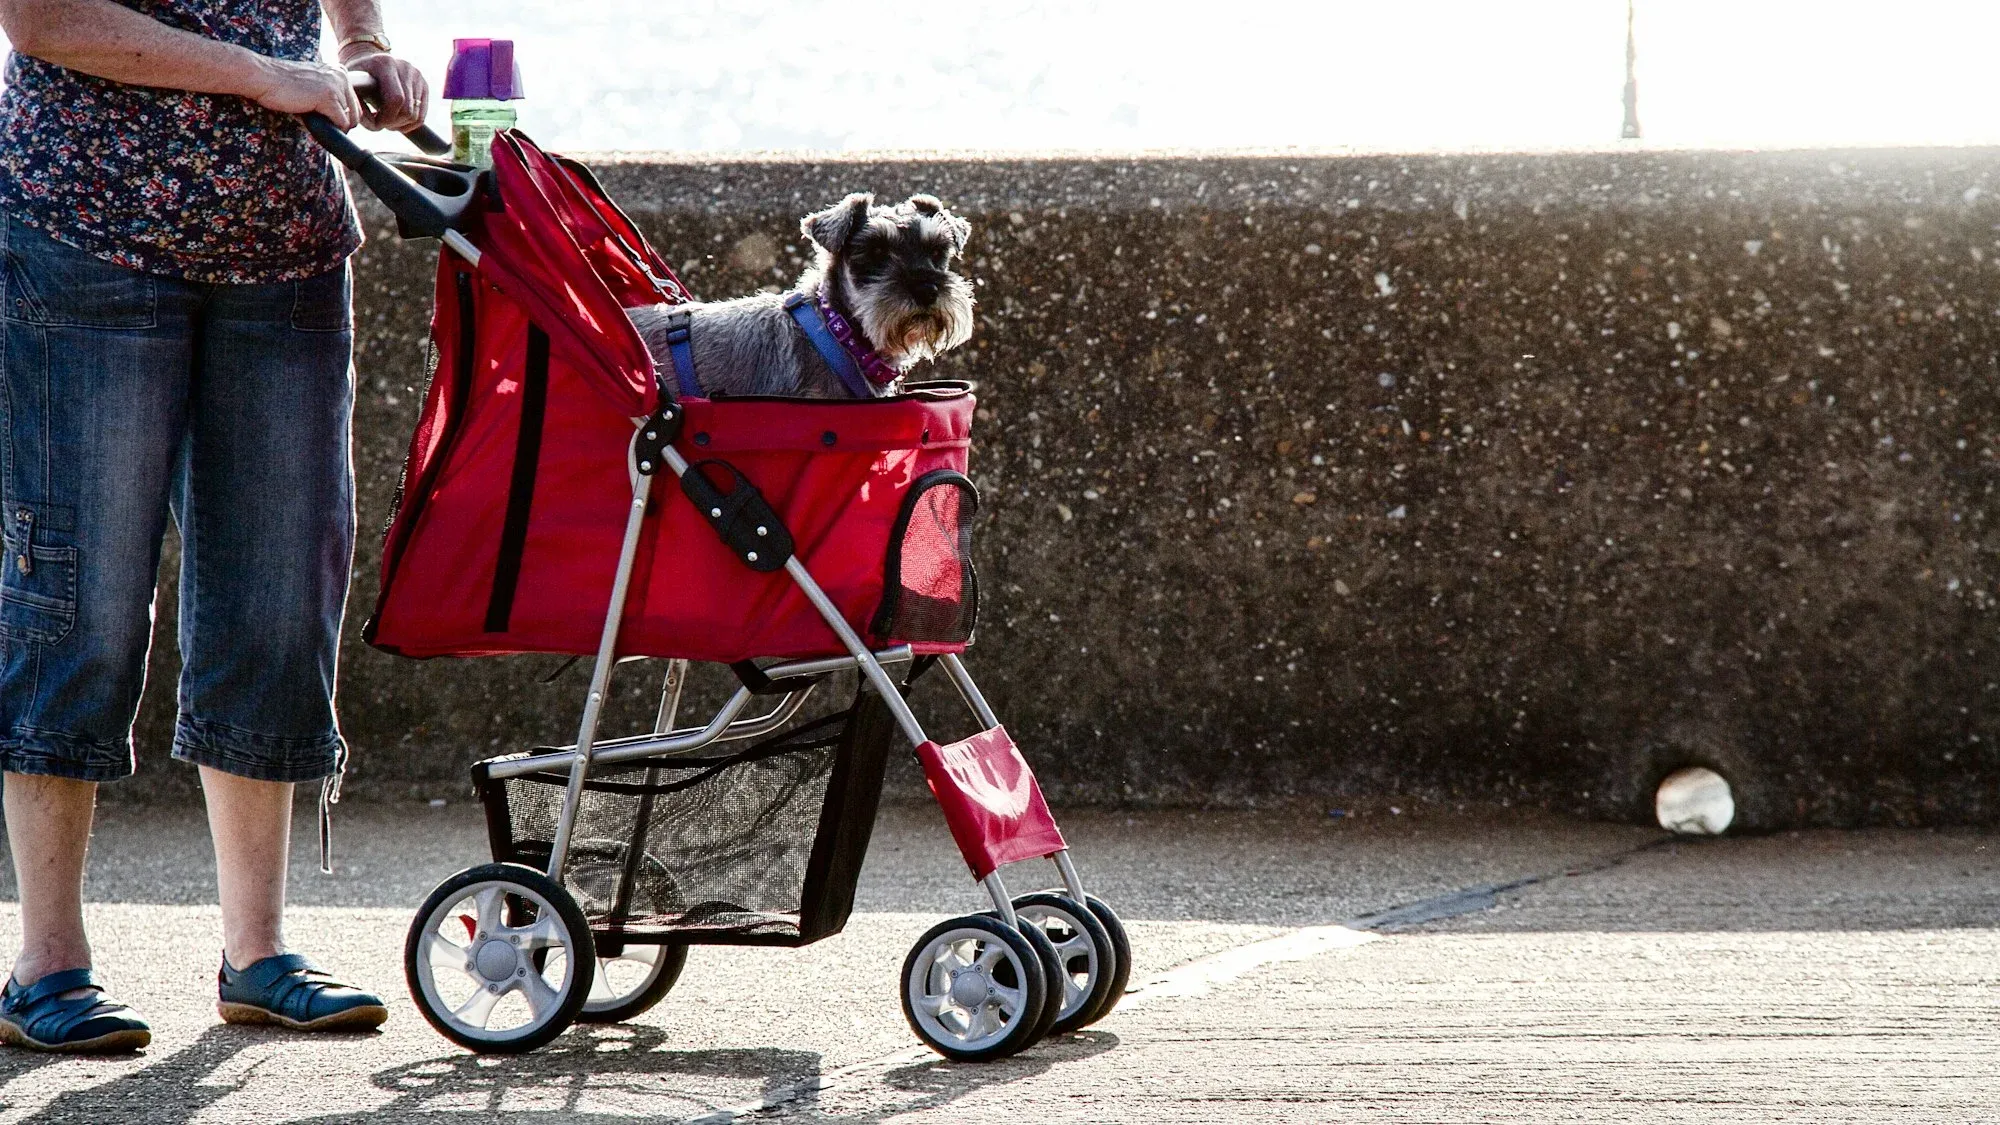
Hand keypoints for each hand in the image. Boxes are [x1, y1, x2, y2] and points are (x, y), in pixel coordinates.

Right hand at [243, 56, 361, 128]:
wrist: (262, 76)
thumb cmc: (281, 83)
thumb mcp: (311, 85)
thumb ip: (327, 96)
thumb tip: (340, 121)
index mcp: (339, 71)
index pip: (353, 103)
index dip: (342, 116)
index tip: (327, 119)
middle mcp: (341, 76)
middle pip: (355, 113)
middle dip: (341, 124)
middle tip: (321, 124)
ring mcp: (336, 86)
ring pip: (348, 120)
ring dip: (331, 126)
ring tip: (312, 119)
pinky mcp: (328, 98)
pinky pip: (341, 124)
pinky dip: (329, 129)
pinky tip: (314, 123)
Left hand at [343, 51, 428, 131]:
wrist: (371, 61)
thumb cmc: (358, 75)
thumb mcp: (352, 83)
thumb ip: (355, 101)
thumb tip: (364, 122)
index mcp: (386, 64)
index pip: (396, 99)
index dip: (386, 117)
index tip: (375, 123)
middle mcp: (406, 67)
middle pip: (407, 110)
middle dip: (392, 123)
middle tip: (380, 123)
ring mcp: (417, 76)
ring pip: (415, 116)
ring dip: (399, 125)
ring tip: (386, 120)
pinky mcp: (424, 85)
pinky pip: (420, 116)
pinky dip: (408, 124)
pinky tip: (396, 120)